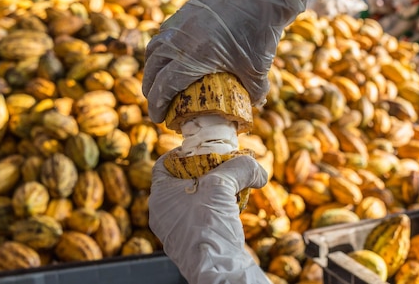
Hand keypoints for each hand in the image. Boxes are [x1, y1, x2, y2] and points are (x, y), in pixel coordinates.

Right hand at [142, 0, 305, 122]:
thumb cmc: (260, 32)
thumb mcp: (257, 69)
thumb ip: (253, 92)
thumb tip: (253, 107)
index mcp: (194, 56)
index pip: (165, 85)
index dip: (157, 105)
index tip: (157, 118)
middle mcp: (181, 38)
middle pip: (153, 67)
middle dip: (150, 88)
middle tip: (155, 102)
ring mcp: (181, 20)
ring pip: (155, 47)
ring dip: (152, 67)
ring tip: (157, 80)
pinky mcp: (187, 9)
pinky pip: (165, 31)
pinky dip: (162, 47)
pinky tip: (170, 54)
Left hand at [149, 150, 269, 283]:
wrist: (218, 270)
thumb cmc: (208, 227)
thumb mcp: (223, 186)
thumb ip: (240, 168)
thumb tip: (257, 169)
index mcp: (160, 197)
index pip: (163, 164)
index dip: (182, 152)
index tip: (201, 148)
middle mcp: (164, 214)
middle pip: (182, 181)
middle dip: (205, 171)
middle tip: (223, 164)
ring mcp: (177, 230)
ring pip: (194, 200)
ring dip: (214, 190)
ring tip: (233, 185)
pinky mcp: (193, 243)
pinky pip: (202, 217)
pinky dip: (217, 209)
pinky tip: (234, 207)